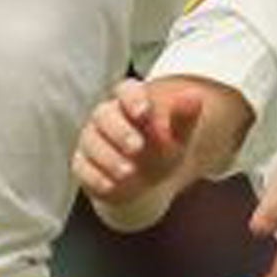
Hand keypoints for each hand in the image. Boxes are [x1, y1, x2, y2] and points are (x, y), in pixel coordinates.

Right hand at [72, 77, 204, 206]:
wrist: (146, 184)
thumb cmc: (162, 150)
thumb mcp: (178, 137)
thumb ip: (184, 117)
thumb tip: (195, 96)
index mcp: (132, 102)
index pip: (126, 90)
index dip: (133, 98)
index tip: (144, 112)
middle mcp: (107, 117)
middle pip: (104, 114)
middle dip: (120, 131)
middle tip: (137, 147)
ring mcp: (92, 140)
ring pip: (91, 141)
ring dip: (109, 157)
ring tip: (129, 172)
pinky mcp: (83, 163)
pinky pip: (82, 167)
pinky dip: (95, 177)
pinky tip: (111, 186)